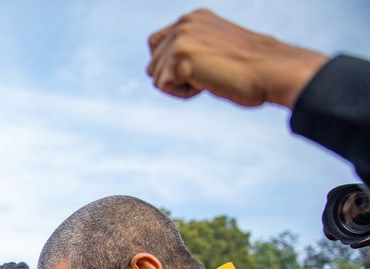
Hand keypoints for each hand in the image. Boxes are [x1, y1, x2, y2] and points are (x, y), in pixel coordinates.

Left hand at [147, 9, 327, 107]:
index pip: (155, 44)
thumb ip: (190, 51)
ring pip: (156, 77)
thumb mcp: (215, 51)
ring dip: (181, 86)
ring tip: (211, 76)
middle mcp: (184, 22)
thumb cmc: (251, 69)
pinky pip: (164, 87)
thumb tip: (159, 73)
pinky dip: (184, 93)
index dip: (171, 64)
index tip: (201, 67)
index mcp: (193, 18)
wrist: (273, 70)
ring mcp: (180, 37)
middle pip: (153, 64)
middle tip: (208, 73)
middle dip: (174, 78)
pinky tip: (208, 83)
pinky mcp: (179, 54)